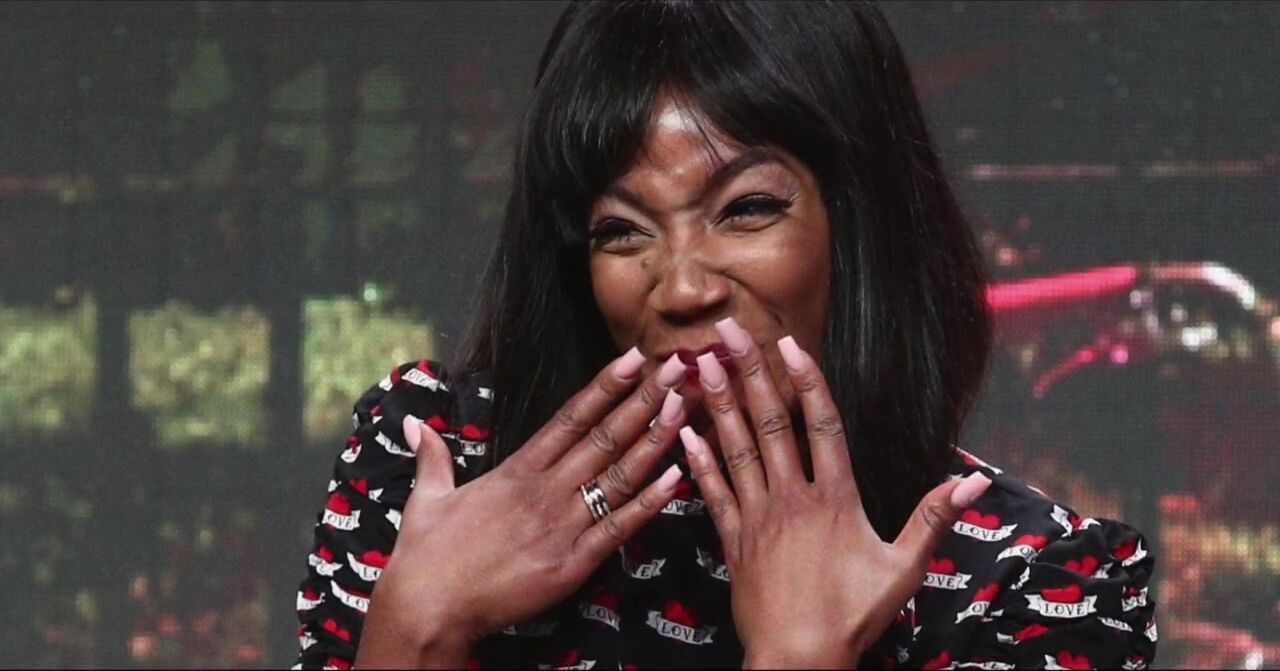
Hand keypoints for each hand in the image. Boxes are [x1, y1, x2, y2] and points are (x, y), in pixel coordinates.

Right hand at [357, 349, 690, 668]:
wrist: (427, 608)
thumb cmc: (425, 556)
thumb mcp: (427, 497)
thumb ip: (432, 457)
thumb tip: (413, 423)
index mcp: (516, 470)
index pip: (570, 418)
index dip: (605, 387)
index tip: (633, 359)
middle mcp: (544, 491)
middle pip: (604, 437)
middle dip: (644, 401)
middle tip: (676, 370)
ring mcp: (561, 526)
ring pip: (618, 477)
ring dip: (654, 442)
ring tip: (684, 409)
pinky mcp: (572, 564)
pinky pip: (618, 528)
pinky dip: (648, 504)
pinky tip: (675, 479)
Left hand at [680, 318, 991, 668]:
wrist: (797, 659)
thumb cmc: (853, 617)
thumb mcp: (904, 568)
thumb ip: (934, 517)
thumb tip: (975, 481)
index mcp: (834, 498)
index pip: (821, 425)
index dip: (806, 380)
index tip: (788, 343)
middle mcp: (791, 497)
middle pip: (769, 422)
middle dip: (748, 372)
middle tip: (726, 329)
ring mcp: (757, 516)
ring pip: (734, 447)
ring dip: (717, 402)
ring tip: (699, 362)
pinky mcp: (732, 539)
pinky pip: (711, 491)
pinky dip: (697, 459)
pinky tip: (683, 431)